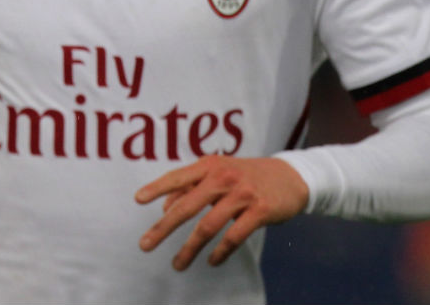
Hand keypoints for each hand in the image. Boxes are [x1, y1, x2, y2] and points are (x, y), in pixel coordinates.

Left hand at [135, 155, 308, 270]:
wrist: (291, 177)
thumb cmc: (248, 176)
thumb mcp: (220, 173)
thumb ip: (192, 186)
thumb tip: (165, 208)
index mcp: (211, 165)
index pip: (178, 176)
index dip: (157, 187)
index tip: (138, 200)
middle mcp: (224, 177)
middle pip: (187, 206)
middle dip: (163, 228)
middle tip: (145, 244)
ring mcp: (242, 194)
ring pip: (208, 226)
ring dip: (189, 249)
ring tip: (178, 264)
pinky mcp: (260, 210)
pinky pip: (234, 236)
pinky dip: (220, 252)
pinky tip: (212, 261)